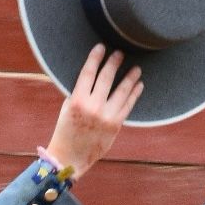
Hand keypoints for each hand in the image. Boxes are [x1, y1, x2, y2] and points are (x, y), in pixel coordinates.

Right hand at [44, 44, 142, 180]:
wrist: (69, 157)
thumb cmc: (66, 130)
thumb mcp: (67, 109)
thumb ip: (79, 93)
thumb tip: (92, 75)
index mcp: (76, 101)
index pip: (87, 73)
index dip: (95, 58)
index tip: (101, 47)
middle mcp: (92, 107)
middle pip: (106, 78)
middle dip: (114, 63)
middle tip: (120, 53)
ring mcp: (106, 117)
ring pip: (122, 91)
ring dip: (130, 78)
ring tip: (136, 68)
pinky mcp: (115, 125)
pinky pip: (127, 106)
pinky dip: (134, 94)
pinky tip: (138, 85)